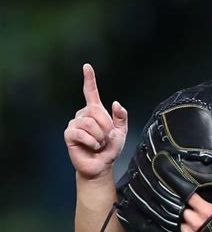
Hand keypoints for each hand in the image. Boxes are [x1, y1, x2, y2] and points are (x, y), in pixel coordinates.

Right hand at [64, 63, 127, 178]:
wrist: (101, 165)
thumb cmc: (110, 148)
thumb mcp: (121, 132)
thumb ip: (121, 117)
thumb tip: (116, 103)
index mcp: (96, 111)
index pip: (91, 92)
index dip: (89, 79)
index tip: (87, 66)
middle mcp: (83, 115)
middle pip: (96, 111)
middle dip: (106, 126)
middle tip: (106, 138)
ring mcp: (75, 124)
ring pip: (90, 123)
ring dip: (100, 136)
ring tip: (99, 143)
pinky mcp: (69, 134)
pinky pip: (83, 133)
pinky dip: (92, 142)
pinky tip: (93, 147)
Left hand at [180, 193, 211, 231]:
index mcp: (206, 211)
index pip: (191, 198)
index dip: (190, 194)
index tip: (190, 193)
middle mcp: (198, 223)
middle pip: (185, 211)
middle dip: (189, 209)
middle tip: (195, 208)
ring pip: (182, 225)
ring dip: (186, 222)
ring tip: (193, 220)